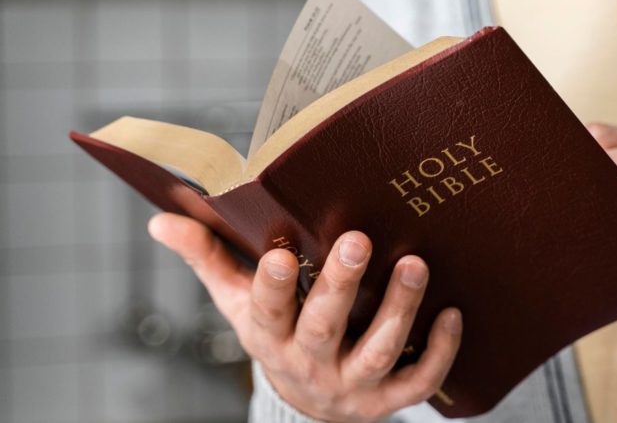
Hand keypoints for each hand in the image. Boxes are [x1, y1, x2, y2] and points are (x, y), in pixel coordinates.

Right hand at [148, 213, 461, 421]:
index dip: (272, 287)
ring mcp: (350, 386)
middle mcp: (308, 364)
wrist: (308, 400)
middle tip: (358, 239)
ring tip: (414, 264)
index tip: (280, 254)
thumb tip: (159, 221)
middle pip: (323, 328)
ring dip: (398, 310)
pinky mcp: (387, 399)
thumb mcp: (238, 302)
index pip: (266, 312)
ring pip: (376, 352)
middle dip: (340, 287)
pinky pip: (417, 381)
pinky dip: (437, 352)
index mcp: (270, 336)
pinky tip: (453, 313)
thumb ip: (206, 258)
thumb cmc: (276, 332)